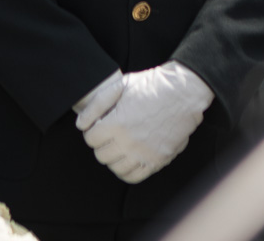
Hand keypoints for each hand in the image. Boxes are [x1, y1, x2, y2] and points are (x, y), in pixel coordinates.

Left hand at [78, 61, 213, 183]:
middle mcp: (129, 142)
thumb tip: (81, 125)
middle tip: (109, 135)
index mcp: (117, 123)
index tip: (100, 126)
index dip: (93, 131)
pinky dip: (127, 171)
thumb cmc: (150, 86)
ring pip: (116, 168)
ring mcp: (144, 154)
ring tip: (119, 146)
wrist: (182, 93)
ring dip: (113, 157)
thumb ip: (96, 106)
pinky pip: (135, 177)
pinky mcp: (158, 161)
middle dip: (101, 144)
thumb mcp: (120, 86)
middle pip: (101, 155)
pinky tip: (128, 158)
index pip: (91, 139)